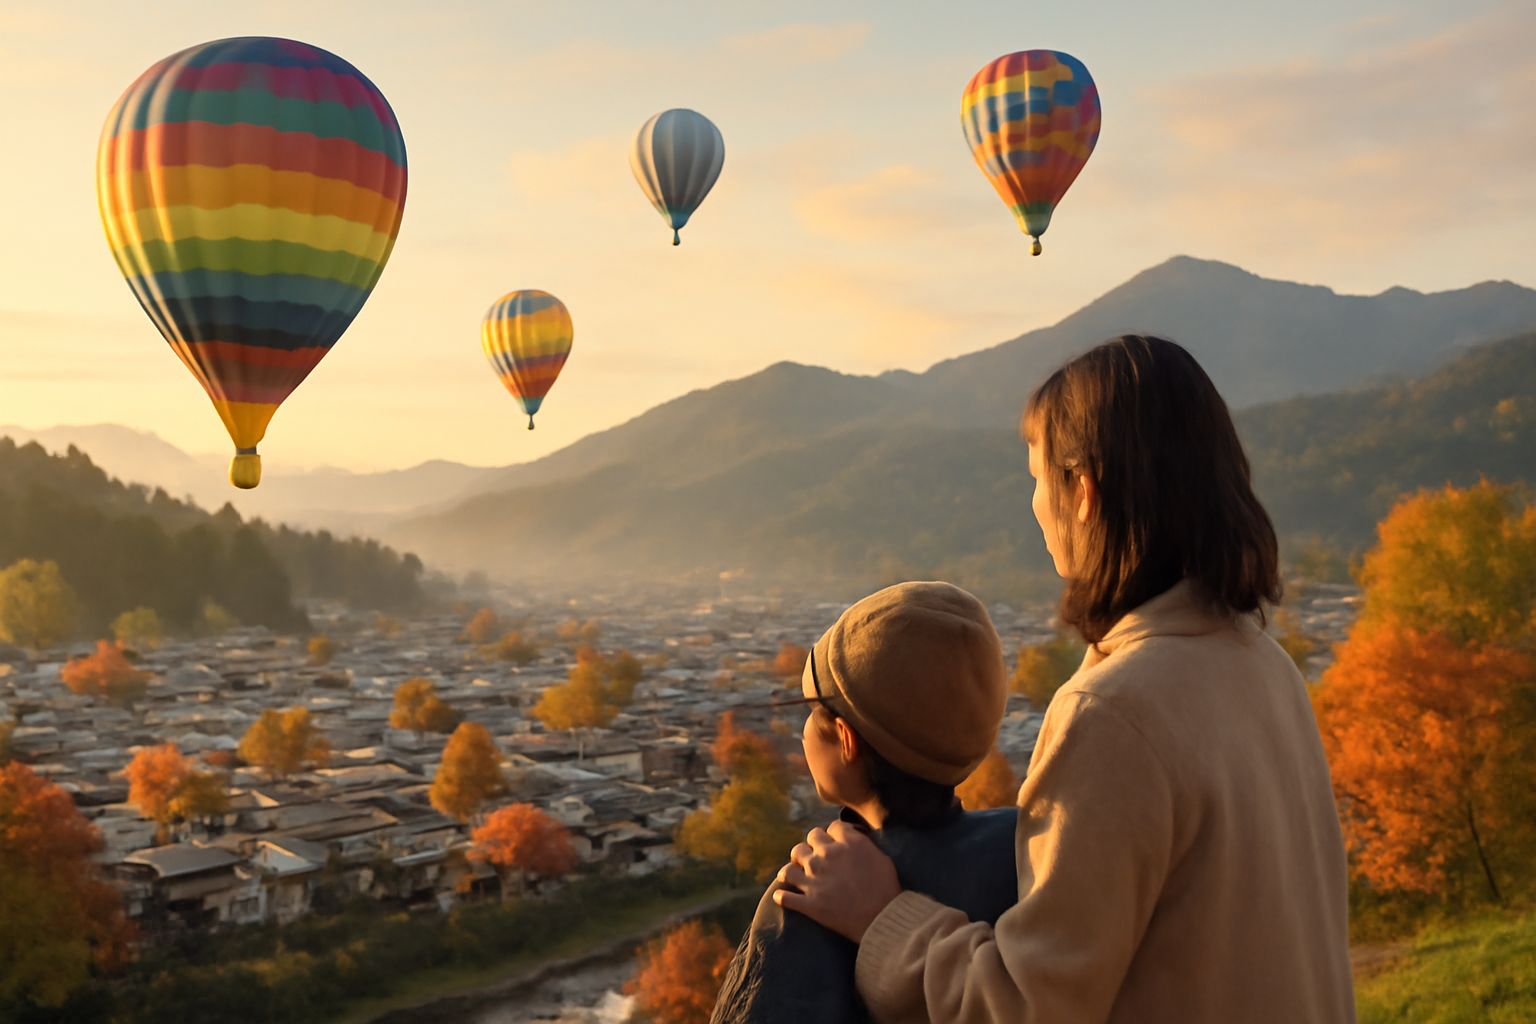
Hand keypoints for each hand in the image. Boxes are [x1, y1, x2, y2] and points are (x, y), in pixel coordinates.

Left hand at [773, 819, 900, 942]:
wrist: (882, 919)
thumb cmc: (887, 888)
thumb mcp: (882, 857)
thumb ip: (863, 844)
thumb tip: (855, 838)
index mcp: (847, 843)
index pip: (832, 827)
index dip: (833, 833)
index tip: (834, 840)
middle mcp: (826, 856)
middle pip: (809, 838)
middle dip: (812, 844)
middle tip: (814, 854)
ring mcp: (815, 880)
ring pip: (790, 865)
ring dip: (792, 867)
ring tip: (792, 873)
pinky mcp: (810, 904)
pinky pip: (785, 897)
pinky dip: (781, 897)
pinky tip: (779, 897)